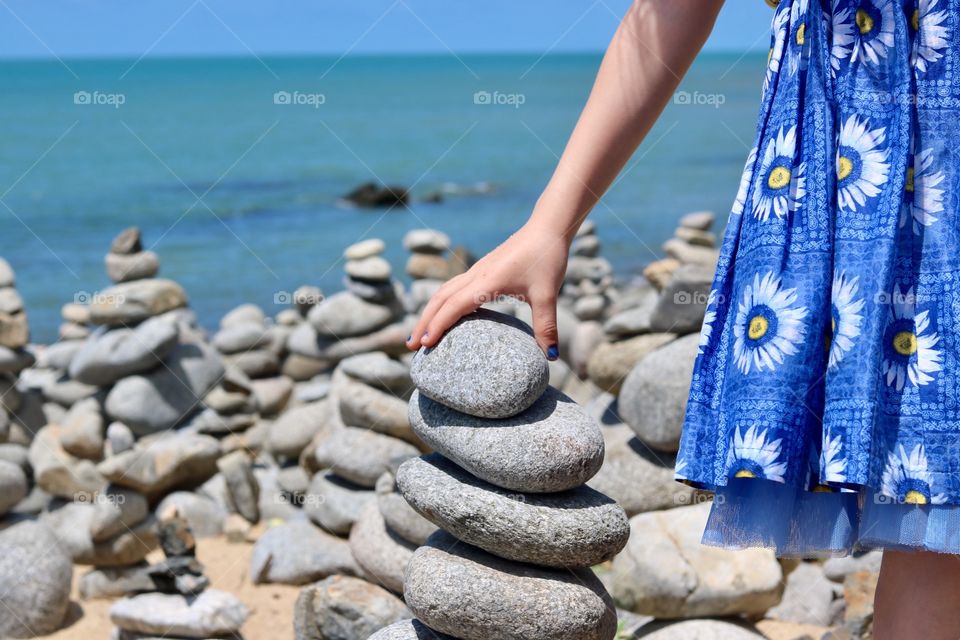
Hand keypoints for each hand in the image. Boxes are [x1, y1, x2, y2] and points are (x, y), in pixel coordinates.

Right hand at [406, 221, 569, 358]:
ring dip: (429, 311)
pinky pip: (454, 287)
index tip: (424, 344)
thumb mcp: (548, 295)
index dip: (437, 325)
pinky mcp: (482, 269)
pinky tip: (445, 314)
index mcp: (487, 281)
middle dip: (424, 322)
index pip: (454, 306)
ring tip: (421, 334)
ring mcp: (477, 270)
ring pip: (444, 291)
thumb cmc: (546, 257)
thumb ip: (546, 326)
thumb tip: (551, 357)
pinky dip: (443, 302)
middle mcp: (476, 275)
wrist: (547, 228)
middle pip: (439, 299)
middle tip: (411, 346)